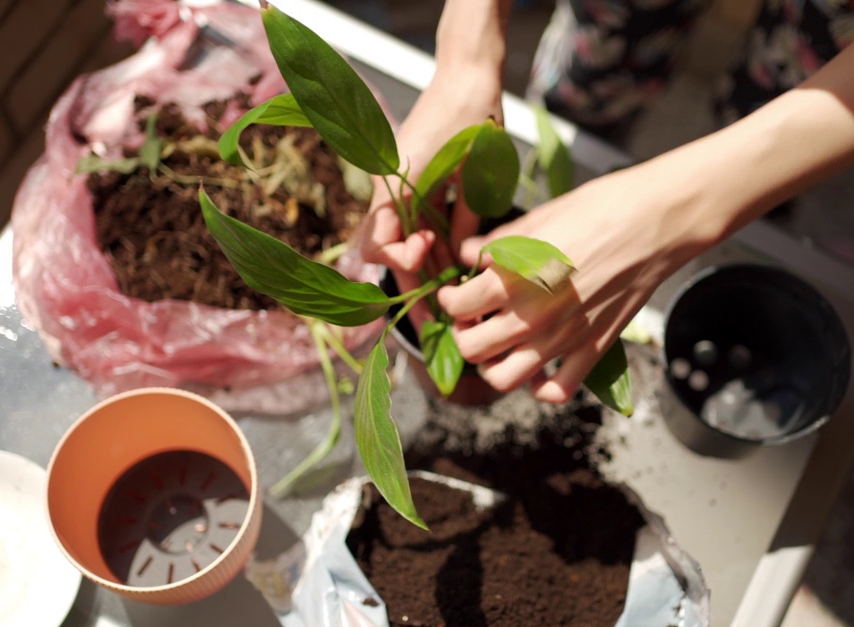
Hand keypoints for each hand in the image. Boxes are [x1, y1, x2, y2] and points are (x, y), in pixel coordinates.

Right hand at [355, 70, 502, 304]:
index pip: (378, 244)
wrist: (467, 74)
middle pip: (387, 256)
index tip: (428, 255)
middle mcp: (391, 192)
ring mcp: (401, 193)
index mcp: (395, 185)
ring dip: (425, 275)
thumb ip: (464, 219)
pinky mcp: (416, 191)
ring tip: (453, 307)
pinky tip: (455, 273)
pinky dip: (434, 253)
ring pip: (404, 249)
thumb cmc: (471, 114)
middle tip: (436, 325)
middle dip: (411, 291)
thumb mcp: (475, 170)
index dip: (401, 262)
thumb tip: (459, 263)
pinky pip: (417, 231)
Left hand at [436, 164, 718, 402]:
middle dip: (463, 334)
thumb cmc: (601, 209)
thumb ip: (499, 242)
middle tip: (472, 319)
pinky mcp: (591, 351)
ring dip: (491, 365)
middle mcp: (531, 318)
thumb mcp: (539, 217)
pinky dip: (539, 387)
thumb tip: (471, 253)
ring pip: (502, 380)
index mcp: (512, 280)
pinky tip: (538, 366)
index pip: (456, 307)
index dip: (450, 299)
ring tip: (498, 346)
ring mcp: (562, 341)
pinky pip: (555, 392)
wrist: (655, 223)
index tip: (456, 292)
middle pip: (471, 350)